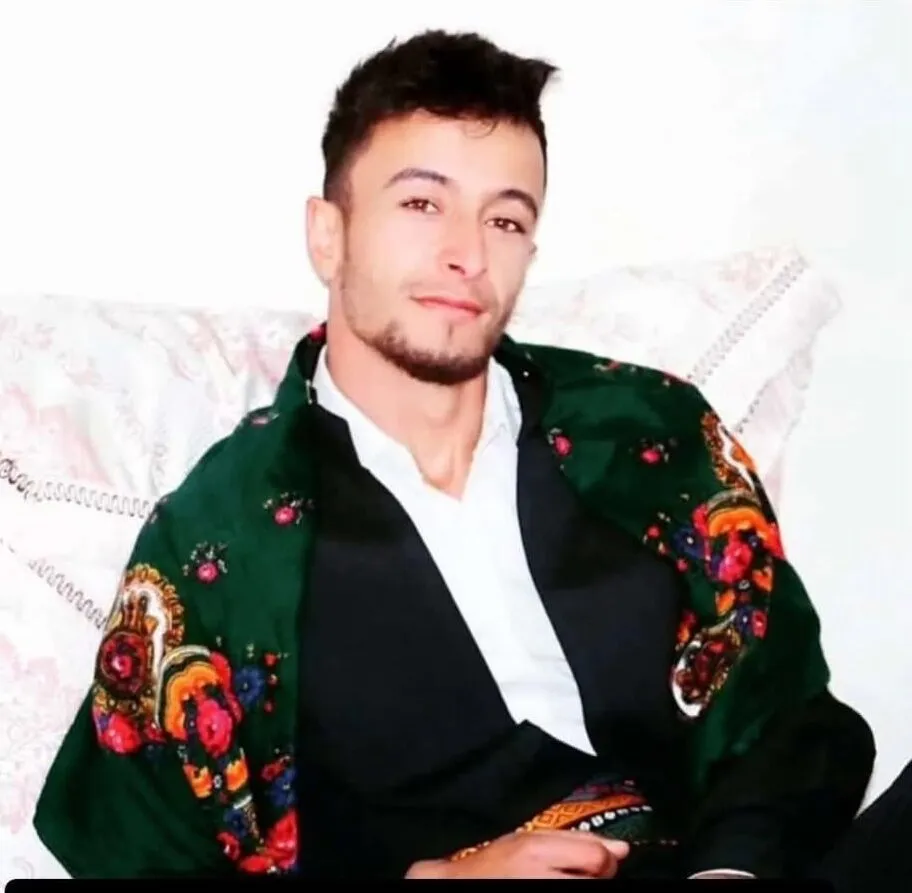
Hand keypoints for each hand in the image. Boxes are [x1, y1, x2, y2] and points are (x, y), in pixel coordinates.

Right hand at [405, 829, 629, 878]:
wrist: (460, 885)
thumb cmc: (493, 865)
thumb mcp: (528, 841)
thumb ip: (575, 841)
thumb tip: (622, 849)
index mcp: (537, 851)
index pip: (598, 857)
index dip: (603, 861)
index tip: (594, 864)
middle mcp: (541, 878)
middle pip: (597, 880)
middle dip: (594, 878)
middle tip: (577, 875)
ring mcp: (542, 892)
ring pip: (589, 891)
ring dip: (584, 886)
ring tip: (564, 881)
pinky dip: (575, 892)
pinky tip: (559, 887)